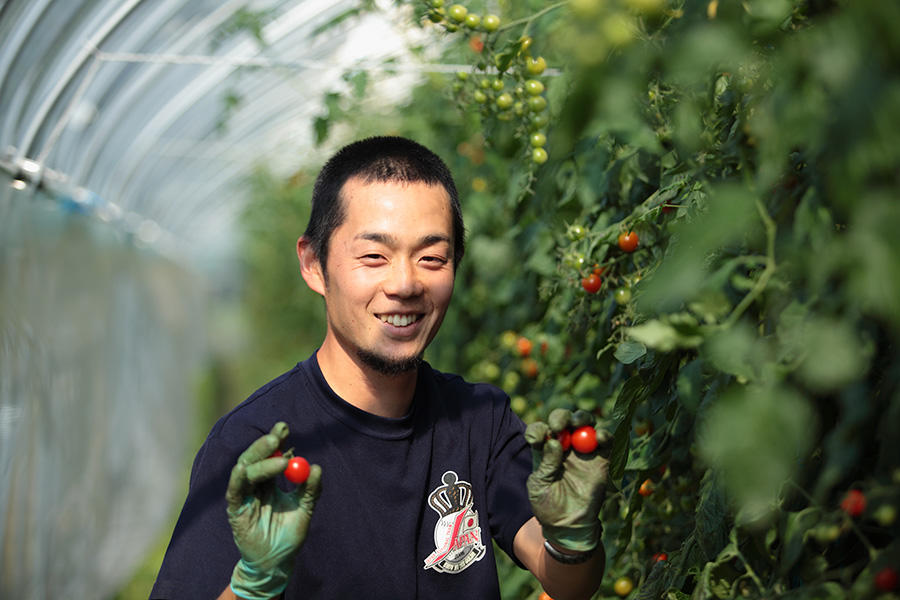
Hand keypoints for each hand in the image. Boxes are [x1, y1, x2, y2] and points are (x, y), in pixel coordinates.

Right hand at [225, 422, 321, 598]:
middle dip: (266, 444)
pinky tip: (248, 469)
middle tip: (279, 435)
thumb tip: (316, 467)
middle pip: (255, 456)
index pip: (270, 454)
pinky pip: (235, 490)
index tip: (286, 427)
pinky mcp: (235, 509)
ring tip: (282, 459)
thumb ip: (310, 489)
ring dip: (261, 460)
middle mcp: (254, 485)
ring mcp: (243, 495)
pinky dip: (240, 477)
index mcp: (269, 481)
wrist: (278, 561)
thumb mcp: (304, 508)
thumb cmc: (289, 534)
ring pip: (245, 468)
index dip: (276, 439)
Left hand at [525, 408, 610, 553]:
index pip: (541, 430)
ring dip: (581, 419)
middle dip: (560, 417)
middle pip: (564, 421)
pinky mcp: (601, 459)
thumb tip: (555, 442)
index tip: (535, 440)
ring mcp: (583, 451)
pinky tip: (599, 437)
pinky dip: (605, 435)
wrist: (569, 526)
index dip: (538, 430)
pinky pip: (607, 441)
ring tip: (576, 424)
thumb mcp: (540, 484)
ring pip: (586, 424)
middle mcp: (565, 446)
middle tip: (558, 426)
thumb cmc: (549, 506)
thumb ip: (546, 463)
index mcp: (545, 450)